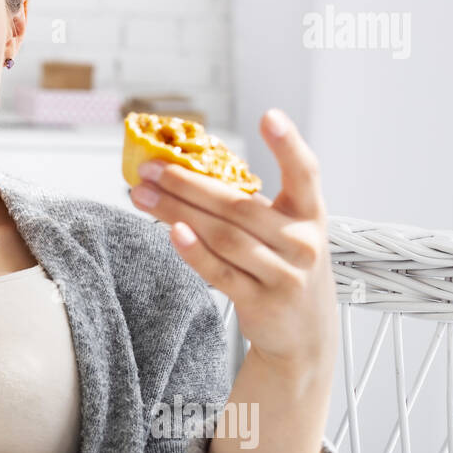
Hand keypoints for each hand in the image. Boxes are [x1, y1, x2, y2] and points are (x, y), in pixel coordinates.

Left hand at [127, 109, 337, 382]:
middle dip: (188, 183)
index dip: (288, 144)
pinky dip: (194, 251)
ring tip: (142, 194)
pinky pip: (221, 272)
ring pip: (223, 236)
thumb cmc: (285, 268)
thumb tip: (185, 170)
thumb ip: (252, 205)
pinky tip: (171, 230)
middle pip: (238, 206)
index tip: (269, 115)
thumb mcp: (286, 233)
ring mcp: (284, 275)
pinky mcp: (261, 303)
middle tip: (150, 166)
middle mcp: (302, 243)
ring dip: (177, 212)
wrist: (304, 336)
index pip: (305, 173)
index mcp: (310, 215)